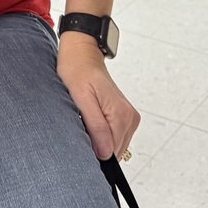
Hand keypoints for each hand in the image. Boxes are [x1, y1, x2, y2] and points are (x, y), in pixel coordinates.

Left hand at [56, 31, 138, 160]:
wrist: (82, 54)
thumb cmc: (77, 71)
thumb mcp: (81, 98)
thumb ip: (95, 126)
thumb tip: (106, 154)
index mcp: (121, 115)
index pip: (112, 152)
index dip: (94, 152)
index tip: (80, 142)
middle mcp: (129, 117)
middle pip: (114, 150)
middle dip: (97, 146)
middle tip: (79, 128)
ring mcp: (128, 117)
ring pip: (114, 144)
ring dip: (99, 140)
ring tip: (84, 121)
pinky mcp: (124, 116)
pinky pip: (114, 135)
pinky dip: (102, 134)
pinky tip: (90, 121)